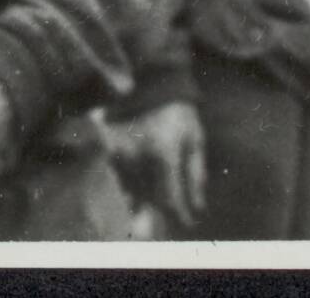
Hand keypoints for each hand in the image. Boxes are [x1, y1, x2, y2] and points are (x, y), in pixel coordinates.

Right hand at [105, 99, 205, 228]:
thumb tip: (198, 207)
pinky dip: (131, 186)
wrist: (154, 87)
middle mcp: (139, 157)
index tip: (188, 223)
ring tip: (157, 192)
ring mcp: (122, 154)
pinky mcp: (111, 150)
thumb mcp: (196, 141)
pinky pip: (122, 179)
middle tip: (175, 211)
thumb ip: (196, 175)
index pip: (169, 197)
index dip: (179, 214)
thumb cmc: (181, 114)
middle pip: (149, 198)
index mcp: (163, 154)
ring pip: (133, 191)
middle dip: (163, 208)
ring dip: (146, 198)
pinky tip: (139, 185)